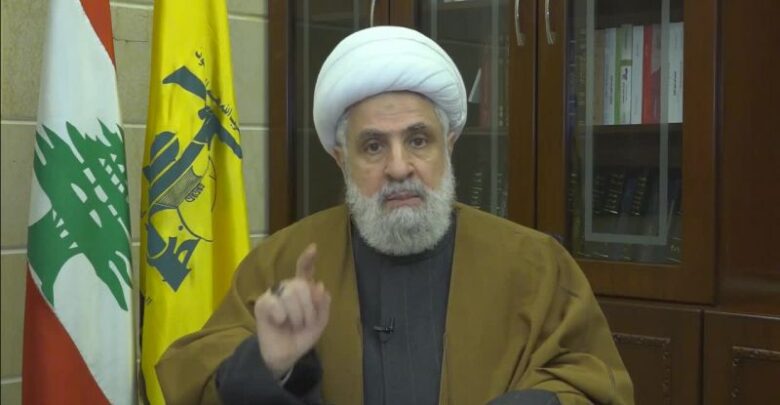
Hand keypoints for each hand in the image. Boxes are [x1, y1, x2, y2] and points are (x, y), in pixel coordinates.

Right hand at [253, 243, 330, 378]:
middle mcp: (288, 288)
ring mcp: (274, 294)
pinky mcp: (262, 303)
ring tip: (294, 325)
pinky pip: (276, 304)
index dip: (308, 259)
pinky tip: (280, 323)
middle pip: (302, 286)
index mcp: (303, 289)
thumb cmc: (302, 335)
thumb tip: (319, 285)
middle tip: (305, 324)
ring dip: (298, 315)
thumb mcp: (320, 322)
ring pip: (291, 294)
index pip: (305, 270)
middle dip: (309, 308)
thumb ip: (323, 304)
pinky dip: (282, 317)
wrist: (286, 355)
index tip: (313, 248)